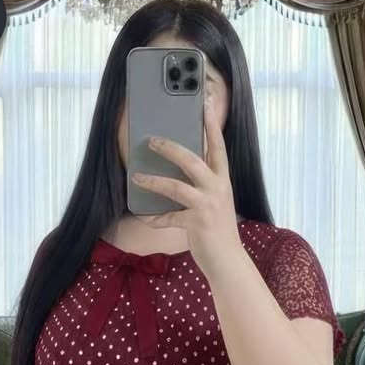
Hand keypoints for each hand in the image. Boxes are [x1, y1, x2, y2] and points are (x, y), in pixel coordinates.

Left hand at [130, 95, 243, 277]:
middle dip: (169, 147)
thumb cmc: (217, 229)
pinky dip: (153, 218)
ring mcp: (207, 205)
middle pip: (191, 159)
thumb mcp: (215, 201)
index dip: (211, 125)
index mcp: (223, 179)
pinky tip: (142, 217)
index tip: (203, 104)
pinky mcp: (197, 223)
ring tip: (136, 177)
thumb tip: (177, 168)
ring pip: (175, 186)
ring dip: (153, 181)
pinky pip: (168, 217)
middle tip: (151, 140)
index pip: (218, 146)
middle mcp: (217, 188)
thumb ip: (203, 184)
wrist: (228, 260)